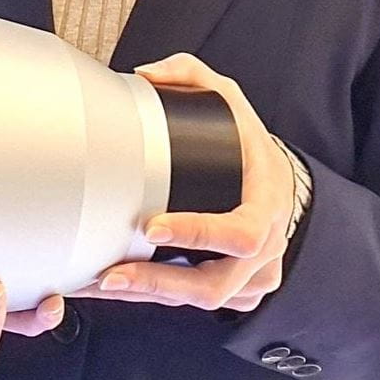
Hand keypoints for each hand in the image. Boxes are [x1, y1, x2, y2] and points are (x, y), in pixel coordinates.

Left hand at [70, 51, 292, 313]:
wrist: (279, 185)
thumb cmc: (248, 145)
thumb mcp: (229, 100)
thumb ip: (190, 76)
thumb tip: (147, 74)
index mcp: (267, 206)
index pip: (241, 233)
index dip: (197, 234)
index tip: (152, 227)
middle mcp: (265, 250)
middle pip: (215, 285)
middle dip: (160, 283)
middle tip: (113, 274)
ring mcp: (253, 278)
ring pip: (199, 301)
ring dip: (147, 296)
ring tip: (100, 285)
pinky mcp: (236, 293)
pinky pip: (194, 304)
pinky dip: (154, 298)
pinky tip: (117, 289)